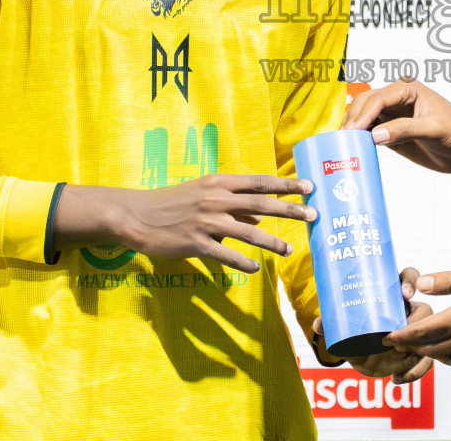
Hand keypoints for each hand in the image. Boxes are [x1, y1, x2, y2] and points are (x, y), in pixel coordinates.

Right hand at [59, 175, 315, 274]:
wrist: (136, 215)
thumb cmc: (171, 203)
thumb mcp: (203, 195)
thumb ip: (232, 204)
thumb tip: (260, 216)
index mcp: (218, 183)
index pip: (259, 181)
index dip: (286, 184)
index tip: (308, 186)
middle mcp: (216, 199)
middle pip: (261, 203)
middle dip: (290, 209)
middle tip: (313, 214)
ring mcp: (206, 221)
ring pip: (248, 231)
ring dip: (271, 241)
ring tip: (289, 249)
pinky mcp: (195, 243)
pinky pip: (225, 255)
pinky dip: (242, 263)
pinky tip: (255, 269)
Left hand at [312, 268, 435, 384]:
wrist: (360, 353)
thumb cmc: (355, 330)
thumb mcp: (344, 325)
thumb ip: (331, 324)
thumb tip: (319, 325)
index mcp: (393, 294)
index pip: (409, 277)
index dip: (410, 282)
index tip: (404, 293)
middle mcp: (408, 311)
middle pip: (425, 310)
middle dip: (415, 323)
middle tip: (394, 335)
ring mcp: (416, 333)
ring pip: (430, 337)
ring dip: (417, 348)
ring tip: (397, 357)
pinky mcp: (417, 353)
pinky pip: (425, 362)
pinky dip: (414, 372)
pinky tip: (397, 377)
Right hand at [343, 78, 450, 175]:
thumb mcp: (434, 130)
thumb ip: (405, 130)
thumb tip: (374, 135)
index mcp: (408, 88)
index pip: (378, 98)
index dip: (364, 114)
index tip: (353, 130)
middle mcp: (397, 98)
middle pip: (365, 104)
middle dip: (353, 119)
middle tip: (342, 138)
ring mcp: (393, 115)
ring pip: (364, 117)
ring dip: (353, 128)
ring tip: (341, 144)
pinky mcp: (392, 132)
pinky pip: (371, 133)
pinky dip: (360, 139)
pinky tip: (352, 149)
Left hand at [384, 263, 450, 367]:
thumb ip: (448, 280)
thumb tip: (421, 284)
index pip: (422, 332)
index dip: (401, 335)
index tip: (386, 337)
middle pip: (429, 349)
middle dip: (411, 346)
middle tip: (398, 341)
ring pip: (446, 358)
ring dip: (430, 352)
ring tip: (423, 343)